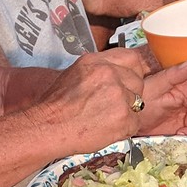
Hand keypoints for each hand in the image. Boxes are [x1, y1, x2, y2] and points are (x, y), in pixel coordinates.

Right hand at [27, 49, 149, 151]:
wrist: (48, 127)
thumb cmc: (57, 106)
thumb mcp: (76, 73)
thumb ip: (100, 70)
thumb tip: (119, 72)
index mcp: (96, 62)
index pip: (132, 57)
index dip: (132, 72)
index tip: (127, 82)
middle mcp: (109, 74)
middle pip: (138, 80)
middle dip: (130, 94)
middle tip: (111, 106)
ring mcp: (118, 95)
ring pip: (138, 102)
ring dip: (127, 112)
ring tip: (106, 118)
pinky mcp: (123, 116)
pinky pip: (135, 122)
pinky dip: (124, 128)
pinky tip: (107, 129)